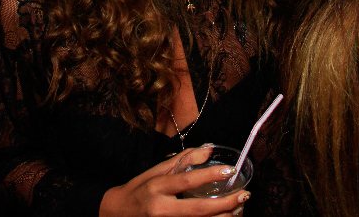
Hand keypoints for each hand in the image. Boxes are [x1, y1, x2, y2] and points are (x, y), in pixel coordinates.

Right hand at [99, 148, 250, 216]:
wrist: (115, 214)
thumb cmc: (138, 190)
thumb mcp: (156, 172)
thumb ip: (182, 161)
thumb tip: (208, 149)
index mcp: (157, 187)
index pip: (187, 180)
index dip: (209, 175)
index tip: (229, 171)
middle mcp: (160, 208)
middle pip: (197, 210)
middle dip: (224, 205)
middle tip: (243, 196)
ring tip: (238, 211)